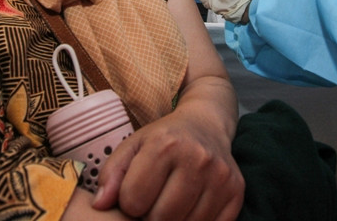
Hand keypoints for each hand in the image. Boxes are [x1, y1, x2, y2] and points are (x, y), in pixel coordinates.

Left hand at [92, 108, 243, 220]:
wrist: (206, 124)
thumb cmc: (164, 138)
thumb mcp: (133, 145)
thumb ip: (112, 173)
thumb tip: (100, 205)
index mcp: (166, 144)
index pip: (134, 200)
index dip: (128, 203)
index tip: (134, 193)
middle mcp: (197, 158)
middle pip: (161, 218)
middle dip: (150, 215)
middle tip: (152, 201)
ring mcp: (220, 176)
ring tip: (169, 202)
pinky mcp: (236, 191)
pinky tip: (189, 206)